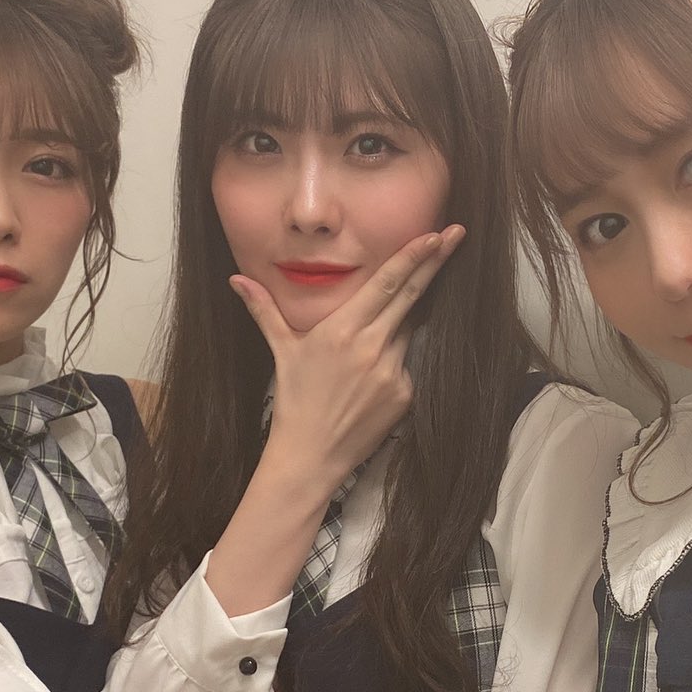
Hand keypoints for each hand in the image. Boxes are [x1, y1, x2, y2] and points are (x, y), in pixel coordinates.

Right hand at [232, 226, 464, 495]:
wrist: (310, 456)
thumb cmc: (294, 401)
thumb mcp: (281, 350)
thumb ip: (264, 310)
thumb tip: (236, 279)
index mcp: (341, 330)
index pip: (385, 284)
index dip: (412, 256)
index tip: (434, 235)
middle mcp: (371, 347)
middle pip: (411, 296)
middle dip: (435, 263)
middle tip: (456, 235)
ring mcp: (392, 372)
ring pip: (407, 331)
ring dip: (401, 323)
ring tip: (372, 342)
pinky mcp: (405, 394)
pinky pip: (407, 364)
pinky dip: (394, 361)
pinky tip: (370, 382)